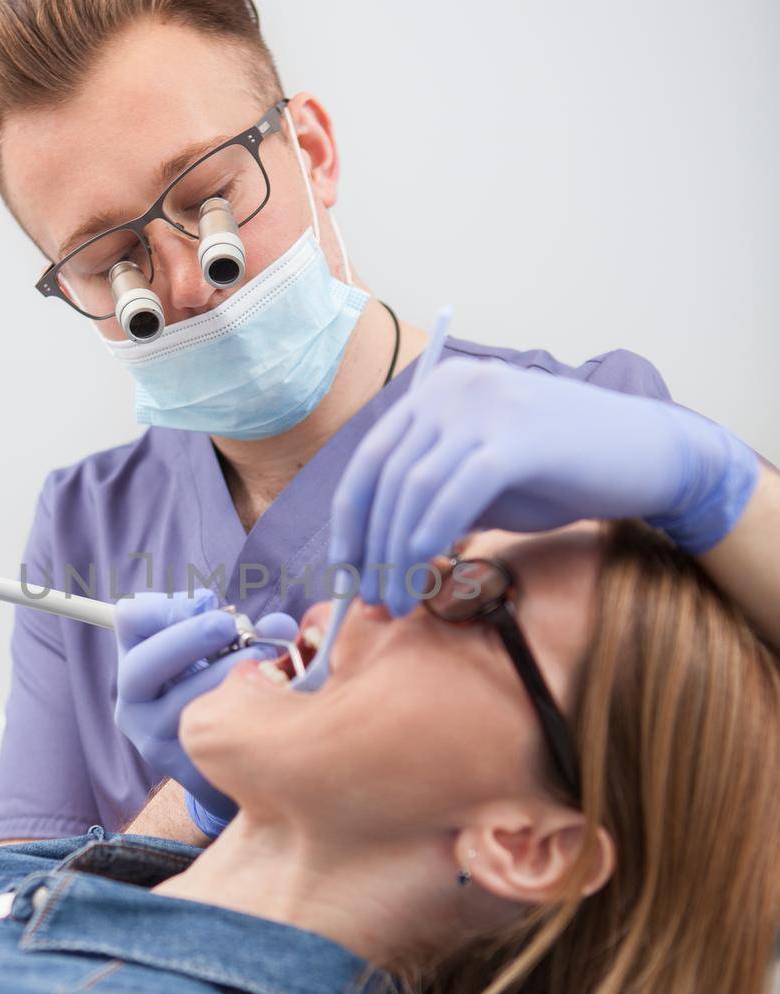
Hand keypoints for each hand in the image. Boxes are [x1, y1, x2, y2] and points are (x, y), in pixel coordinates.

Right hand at [114, 589, 297, 824]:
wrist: (225, 756)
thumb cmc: (220, 688)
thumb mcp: (220, 652)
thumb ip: (244, 629)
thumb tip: (279, 625)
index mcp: (137, 658)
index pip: (131, 620)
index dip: (166, 607)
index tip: (207, 603)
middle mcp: (133, 700)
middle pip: (142, 665)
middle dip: (188, 638)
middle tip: (228, 626)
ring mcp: (151, 738)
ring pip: (180, 705)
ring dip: (222, 677)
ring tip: (261, 662)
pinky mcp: (179, 768)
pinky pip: (206, 741)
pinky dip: (238, 716)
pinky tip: (264, 704)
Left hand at [329, 358, 760, 616]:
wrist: (647, 454)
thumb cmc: (564, 472)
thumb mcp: (486, 484)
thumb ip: (435, 504)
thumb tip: (378, 561)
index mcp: (437, 391)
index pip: (370, 461)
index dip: (350, 524)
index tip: (345, 574)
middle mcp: (452, 389)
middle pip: (384, 479)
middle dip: (371, 550)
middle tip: (372, 602)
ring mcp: (483, 408)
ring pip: (411, 490)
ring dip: (396, 556)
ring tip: (398, 603)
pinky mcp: (514, 438)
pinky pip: (451, 495)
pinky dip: (428, 539)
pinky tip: (426, 575)